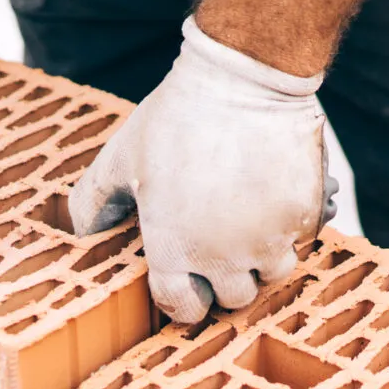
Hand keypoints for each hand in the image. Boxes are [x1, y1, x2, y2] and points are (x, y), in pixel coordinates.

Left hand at [70, 17, 330, 323]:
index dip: (183, 299)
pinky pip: (301, 238)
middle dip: (226, 278)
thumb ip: (93, 202)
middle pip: (234, 297)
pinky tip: (272, 194)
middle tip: (220, 243)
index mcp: (176, 249)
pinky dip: (290, 226)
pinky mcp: (304, 216)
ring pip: (273, 273)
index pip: (182, 308)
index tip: (188, 283)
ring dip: (262, 257)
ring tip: (249, 222)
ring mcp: (270, 238)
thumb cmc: (176, 117)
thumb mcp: (121, 157)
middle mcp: (225, 256)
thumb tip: (83, 233)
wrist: (243, 79)